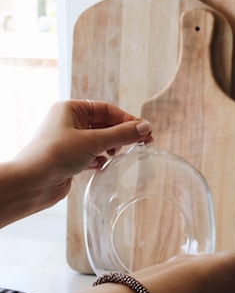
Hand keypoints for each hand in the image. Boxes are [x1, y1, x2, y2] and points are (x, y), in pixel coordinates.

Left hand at [7, 100, 152, 218]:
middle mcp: (69, 122)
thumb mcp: (93, 141)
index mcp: (71, 109)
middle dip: (121, 135)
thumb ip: (121, 135)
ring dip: (111, 148)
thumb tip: (145, 128)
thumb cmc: (55, 154)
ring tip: (117, 156)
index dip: (127, 120)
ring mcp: (69, 141)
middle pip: (105, 125)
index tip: (145, 131)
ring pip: (100, 141)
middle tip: (143, 145)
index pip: (107, 110)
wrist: (31, 183)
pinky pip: (92, 155)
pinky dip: (100, 160)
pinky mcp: (70, 158)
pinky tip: (102, 166)